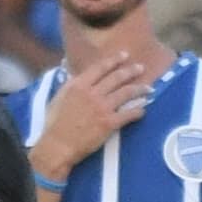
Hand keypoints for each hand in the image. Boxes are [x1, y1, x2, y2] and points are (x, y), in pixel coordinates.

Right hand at [33, 50, 150, 176]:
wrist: (57, 146)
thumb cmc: (53, 124)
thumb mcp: (58, 98)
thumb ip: (71, 86)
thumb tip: (78, 76)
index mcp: (79, 85)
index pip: (100, 67)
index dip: (114, 60)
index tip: (124, 55)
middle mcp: (92, 93)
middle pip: (117, 77)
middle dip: (131, 71)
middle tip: (140, 68)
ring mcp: (102, 107)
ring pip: (126, 93)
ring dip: (139, 89)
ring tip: (148, 87)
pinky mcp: (109, 123)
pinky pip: (128, 114)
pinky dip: (138, 111)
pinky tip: (143, 110)